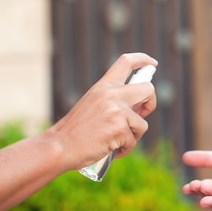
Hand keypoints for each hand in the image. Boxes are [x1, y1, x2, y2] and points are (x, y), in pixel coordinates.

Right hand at [46, 53, 157, 170]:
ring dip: (133, 136)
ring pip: (142, 123)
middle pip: (148, 88)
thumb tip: (141, 108)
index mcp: (103, 86)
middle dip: (151, 103)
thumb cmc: (74, 131)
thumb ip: (113, 102)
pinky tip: (111, 150)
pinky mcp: (119, 128)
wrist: (59, 146)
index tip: (152, 63)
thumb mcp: (92, 105)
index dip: (143, 59)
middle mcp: (111, 94)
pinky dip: (125, 149)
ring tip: (116, 142)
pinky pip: (133, 141)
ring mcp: (116, 110)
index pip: (126, 62)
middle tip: (142, 114)